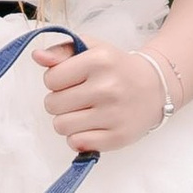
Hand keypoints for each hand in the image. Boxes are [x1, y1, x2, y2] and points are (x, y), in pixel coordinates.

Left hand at [36, 35, 167, 156]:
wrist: (155, 88)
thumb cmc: (116, 68)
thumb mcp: (92, 49)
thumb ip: (62, 51)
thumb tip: (37, 56)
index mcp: (99, 60)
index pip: (51, 79)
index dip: (55, 81)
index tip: (71, 81)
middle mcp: (107, 87)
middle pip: (52, 105)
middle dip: (59, 102)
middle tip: (77, 98)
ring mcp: (114, 114)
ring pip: (61, 126)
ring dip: (66, 121)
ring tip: (82, 112)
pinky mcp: (118, 137)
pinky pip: (77, 143)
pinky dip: (78, 137)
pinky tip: (90, 126)